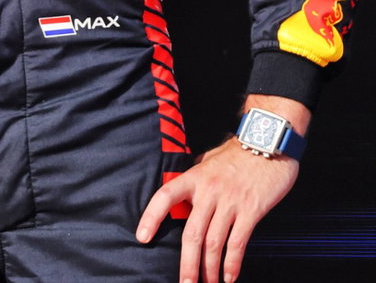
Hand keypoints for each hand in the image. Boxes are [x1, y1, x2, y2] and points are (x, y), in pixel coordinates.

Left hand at [136, 94, 306, 282]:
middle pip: (191, 233)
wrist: (269, 142)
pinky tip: (229, 277)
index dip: (151, 217)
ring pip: (214, 242)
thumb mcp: (209, 159)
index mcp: (193, 177)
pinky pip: (238, 241)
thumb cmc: (239, 152)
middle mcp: (208, 191)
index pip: (164, 197)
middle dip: (187, 263)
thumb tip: (187, 191)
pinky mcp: (251, 210)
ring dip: (209, 268)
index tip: (142, 237)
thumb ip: (197, 176)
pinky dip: (232, 263)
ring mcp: (230, 202)